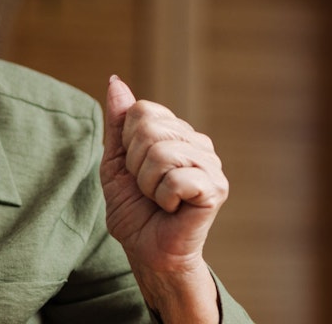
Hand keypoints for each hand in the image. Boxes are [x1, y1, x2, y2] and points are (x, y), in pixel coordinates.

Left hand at [101, 76, 227, 318]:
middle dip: (135, 164)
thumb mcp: (115, 160)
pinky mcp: (216, 188)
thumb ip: (118, 122)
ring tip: (159, 198)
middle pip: (149, 129)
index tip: (134, 167)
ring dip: (147, 183)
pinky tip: (173, 208)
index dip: (127, 142)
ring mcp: (210, 164)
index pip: (141, 110)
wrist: (146, 249)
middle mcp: (198, 142)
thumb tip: (115, 81)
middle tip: (146, 187)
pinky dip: (163, 197)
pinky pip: (177, 178)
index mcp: (175, 132)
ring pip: (161, 153)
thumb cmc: (132, 207)